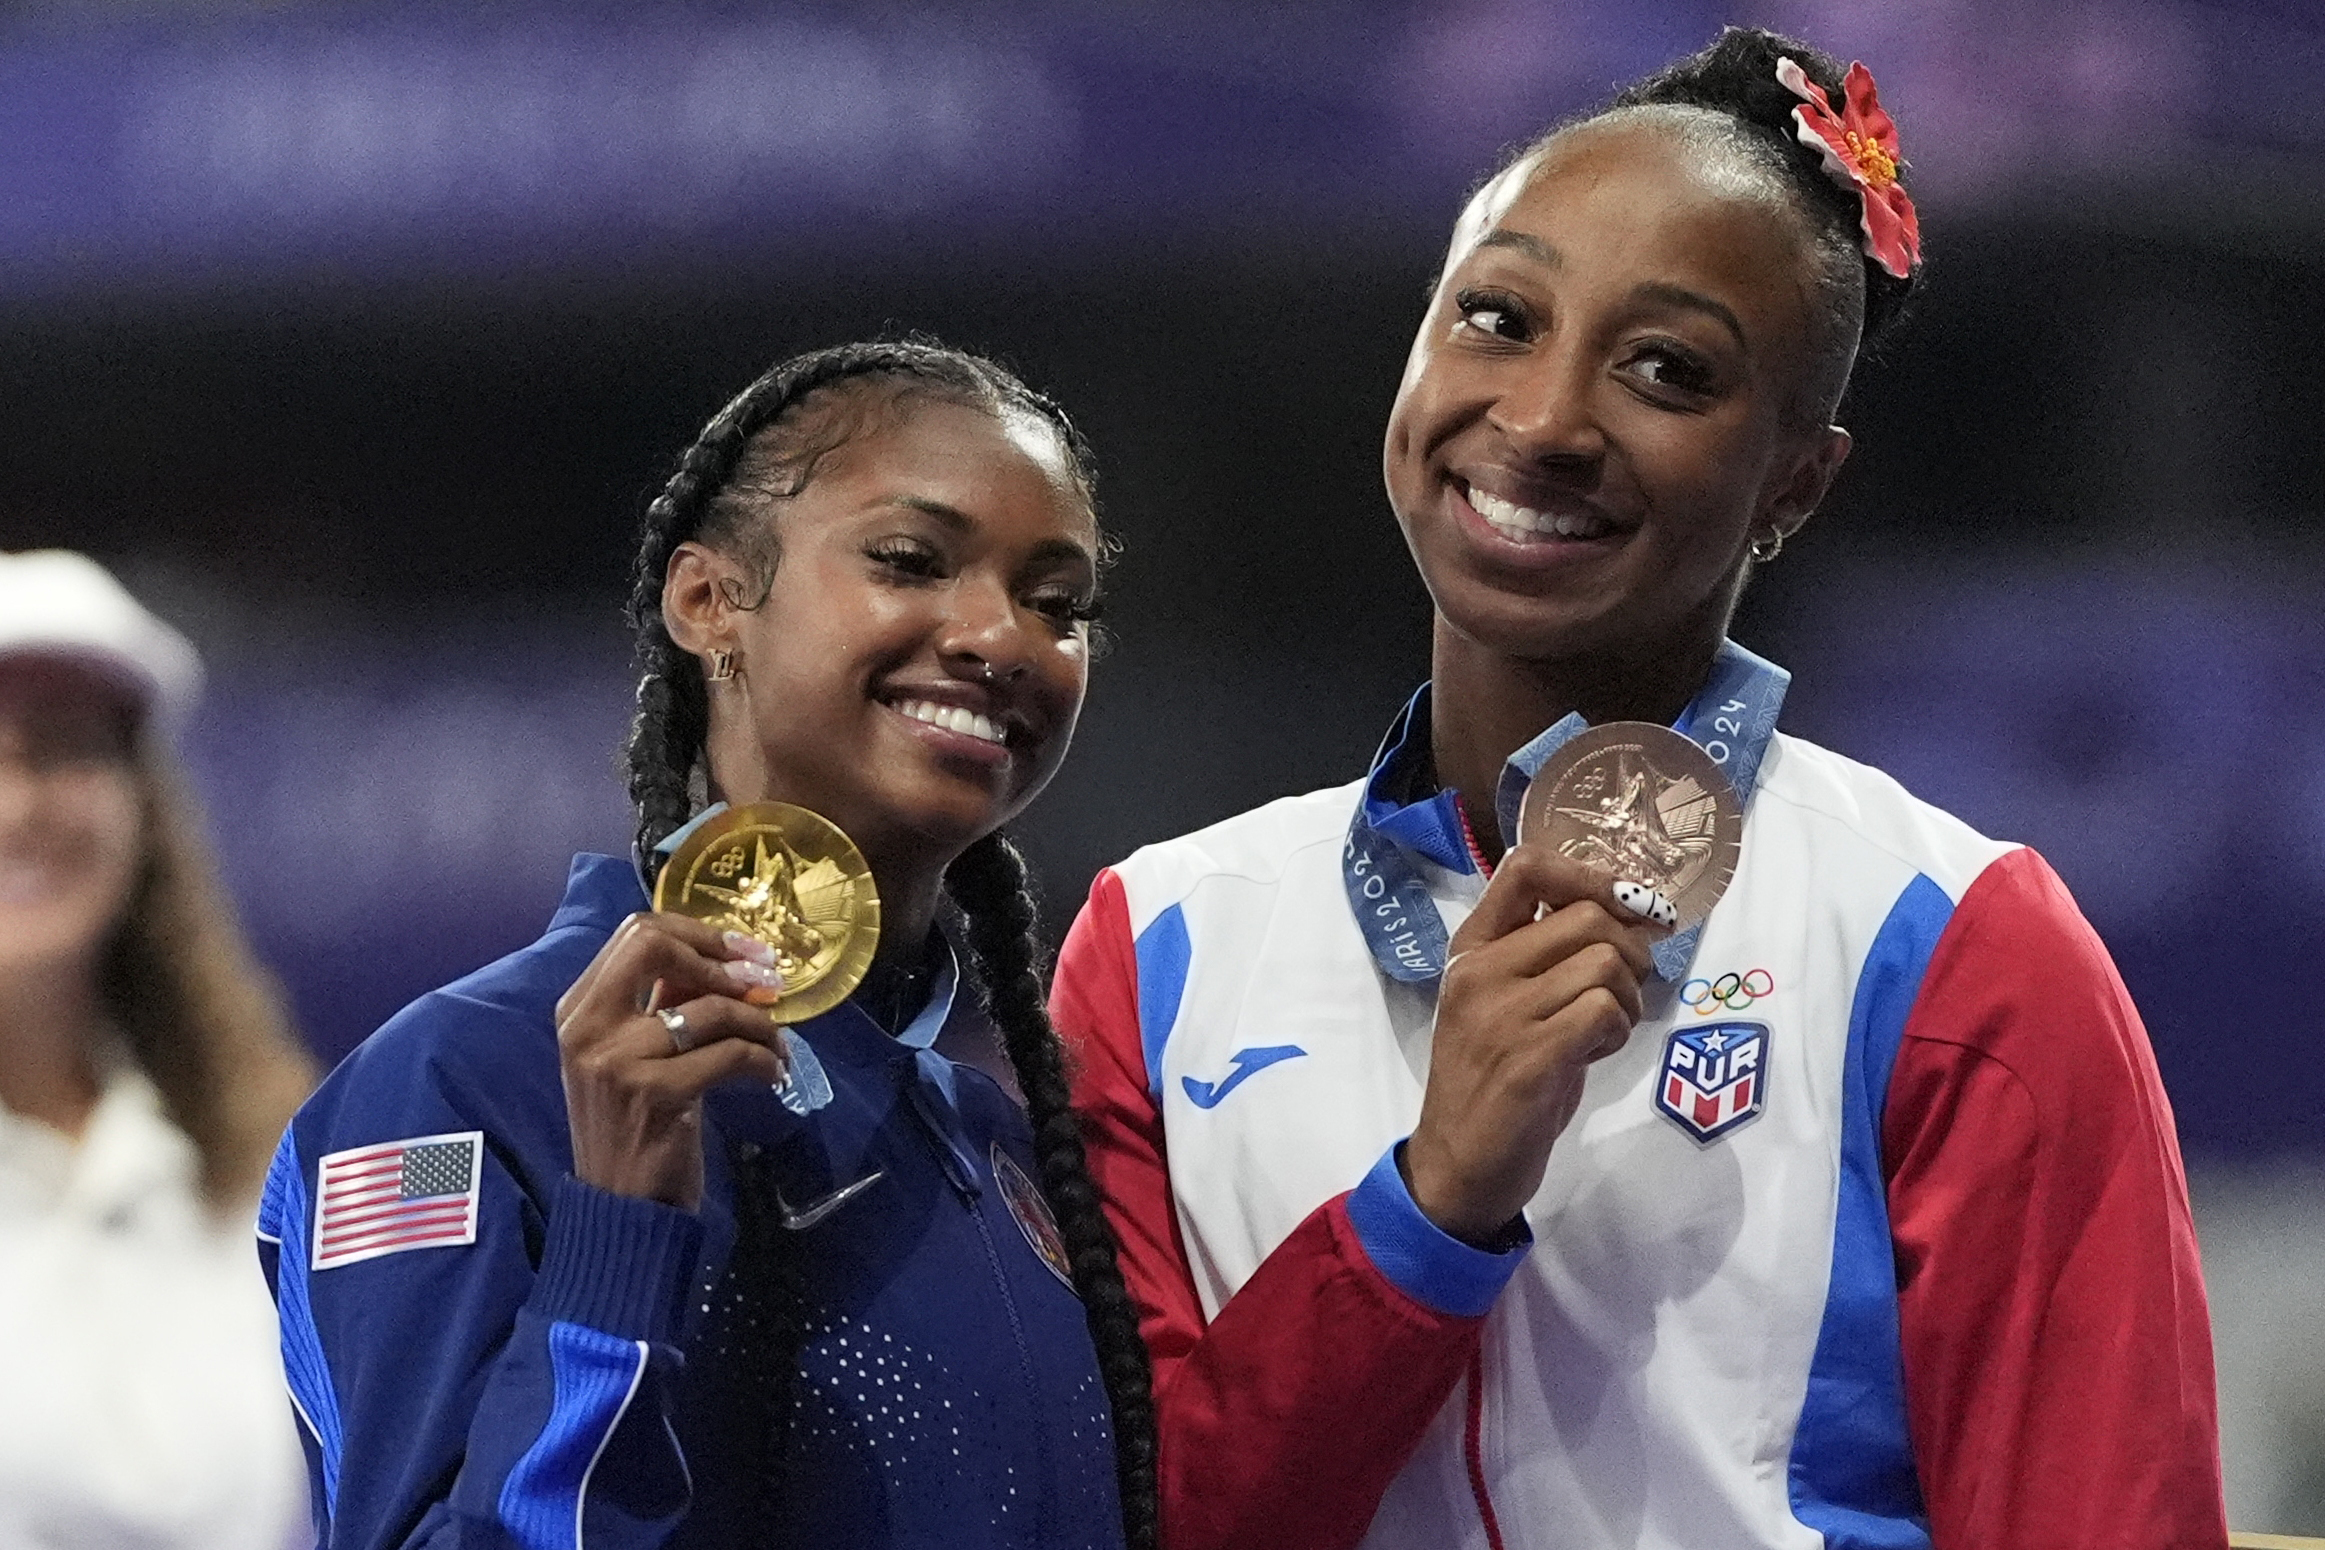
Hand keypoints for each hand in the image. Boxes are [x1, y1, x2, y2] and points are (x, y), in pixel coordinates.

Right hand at [553, 914, 790, 1211]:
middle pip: (654, 946)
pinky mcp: (653, 1094)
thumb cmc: (634, 1126)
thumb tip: (721, 957)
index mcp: (578, 1010)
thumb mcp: (636, 1055)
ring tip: (778, 1044)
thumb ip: (661, 1002)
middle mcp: (587, 1028)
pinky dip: (764, 1060)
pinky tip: (773, 1074)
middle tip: (765, 985)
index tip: (745, 952)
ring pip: (710, 1007)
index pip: (636, 934)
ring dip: (760, 1023)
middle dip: (722, 959)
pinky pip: (729, 1054)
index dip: (699, 933)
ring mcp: (615, 1060)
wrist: (621, 1207)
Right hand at [1403, 847, 1666, 1244]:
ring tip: (1607, 1028)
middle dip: (1631, 948)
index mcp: (1471, 949)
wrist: (1458, 1163)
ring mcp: (1502, 1015)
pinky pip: (1603, 1011)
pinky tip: (1597, 1052)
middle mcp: (1481, 971)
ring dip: (1628, 997)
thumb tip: (1630, 910)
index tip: (1622, 906)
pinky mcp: (1530, 1059)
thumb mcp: (1502, 1001)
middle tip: (1625, 989)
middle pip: (1589, 915)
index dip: (1591, 874)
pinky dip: (1618, 1030)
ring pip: (1605, 963)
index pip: (1526, 866)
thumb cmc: (1490, 1079)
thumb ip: (1545, 954)